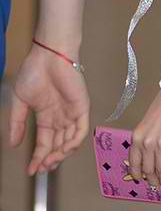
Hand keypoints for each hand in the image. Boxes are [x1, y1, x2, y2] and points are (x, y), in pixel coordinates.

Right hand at [9, 45, 89, 174]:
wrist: (48, 55)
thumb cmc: (34, 72)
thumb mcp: (20, 101)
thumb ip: (18, 123)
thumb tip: (14, 145)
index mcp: (46, 115)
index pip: (44, 142)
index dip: (38, 158)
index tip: (30, 171)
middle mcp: (61, 116)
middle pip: (58, 145)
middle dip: (50, 160)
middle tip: (41, 169)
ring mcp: (72, 112)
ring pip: (70, 141)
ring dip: (61, 155)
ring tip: (49, 163)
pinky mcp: (82, 106)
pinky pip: (81, 130)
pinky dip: (74, 143)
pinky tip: (62, 150)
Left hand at [129, 91, 160, 190]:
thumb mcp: (148, 121)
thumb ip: (146, 137)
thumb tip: (151, 154)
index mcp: (138, 136)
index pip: (134, 162)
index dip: (137, 174)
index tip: (140, 179)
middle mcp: (147, 143)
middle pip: (148, 169)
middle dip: (152, 180)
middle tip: (156, 185)